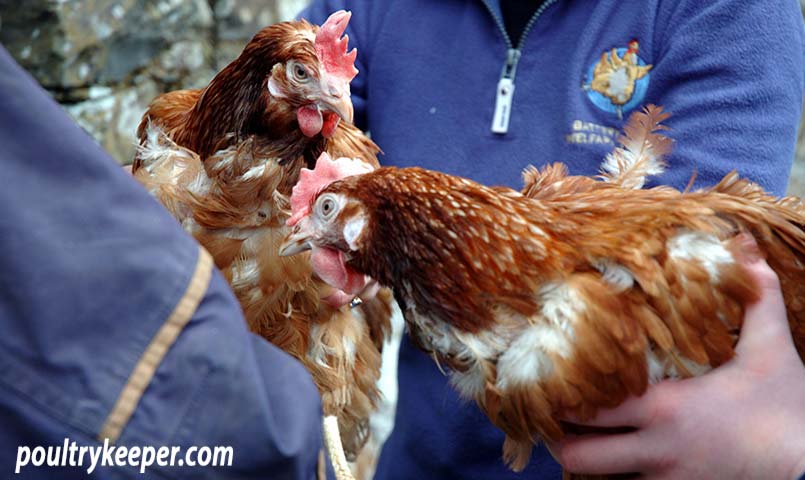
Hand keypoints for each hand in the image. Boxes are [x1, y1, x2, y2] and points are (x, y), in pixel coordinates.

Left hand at [549, 253, 804, 478]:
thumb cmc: (788, 408)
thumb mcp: (772, 348)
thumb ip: (756, 295)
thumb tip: (746, 243)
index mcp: (665, 408)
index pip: (588, 405)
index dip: (561, 394)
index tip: (551, 379)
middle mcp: (656, 449)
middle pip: (577, 453)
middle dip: (560, 437)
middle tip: (557, 414)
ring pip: (596, 479)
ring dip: (586, 460)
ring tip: (580, 437)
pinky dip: (614, 479)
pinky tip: (616, 460)